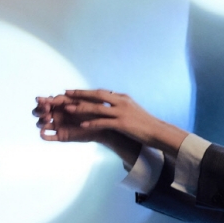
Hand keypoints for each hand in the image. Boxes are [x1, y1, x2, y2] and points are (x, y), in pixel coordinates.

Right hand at [33, 94, 108, 143]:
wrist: (104, 125)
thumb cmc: (96, 110)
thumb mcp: (86, 101)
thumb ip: (75, 97)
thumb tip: (62, 92)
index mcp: (60, 104)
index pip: (46, 101)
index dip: (43, 101)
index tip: (44, 101)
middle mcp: (56, 113)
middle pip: (39, 112)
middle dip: (39, 110)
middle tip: (46, 111)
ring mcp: (58, 125)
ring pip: (41, 123)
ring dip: (40, 121)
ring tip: (47, 119)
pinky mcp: (61, 135)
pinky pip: (48, 137)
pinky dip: (43, 135)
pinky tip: (43, 133)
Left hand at [62, 90, 187, 156]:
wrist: (158, 131)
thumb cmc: (145, 123)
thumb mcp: (132, 111)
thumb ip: (120, 106)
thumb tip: (110, 105)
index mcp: (123, 98)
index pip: (101, 92)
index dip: (86, 92)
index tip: (73, 91)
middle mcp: (121, 102)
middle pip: (97, 95)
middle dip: (80, 94)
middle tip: (66, 93)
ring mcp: (122, 112)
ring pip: (98, 108)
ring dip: (82, 108)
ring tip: (68, 109)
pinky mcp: (123, 124)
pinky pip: (104, 122)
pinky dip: (92, 123)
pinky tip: (81, 126)